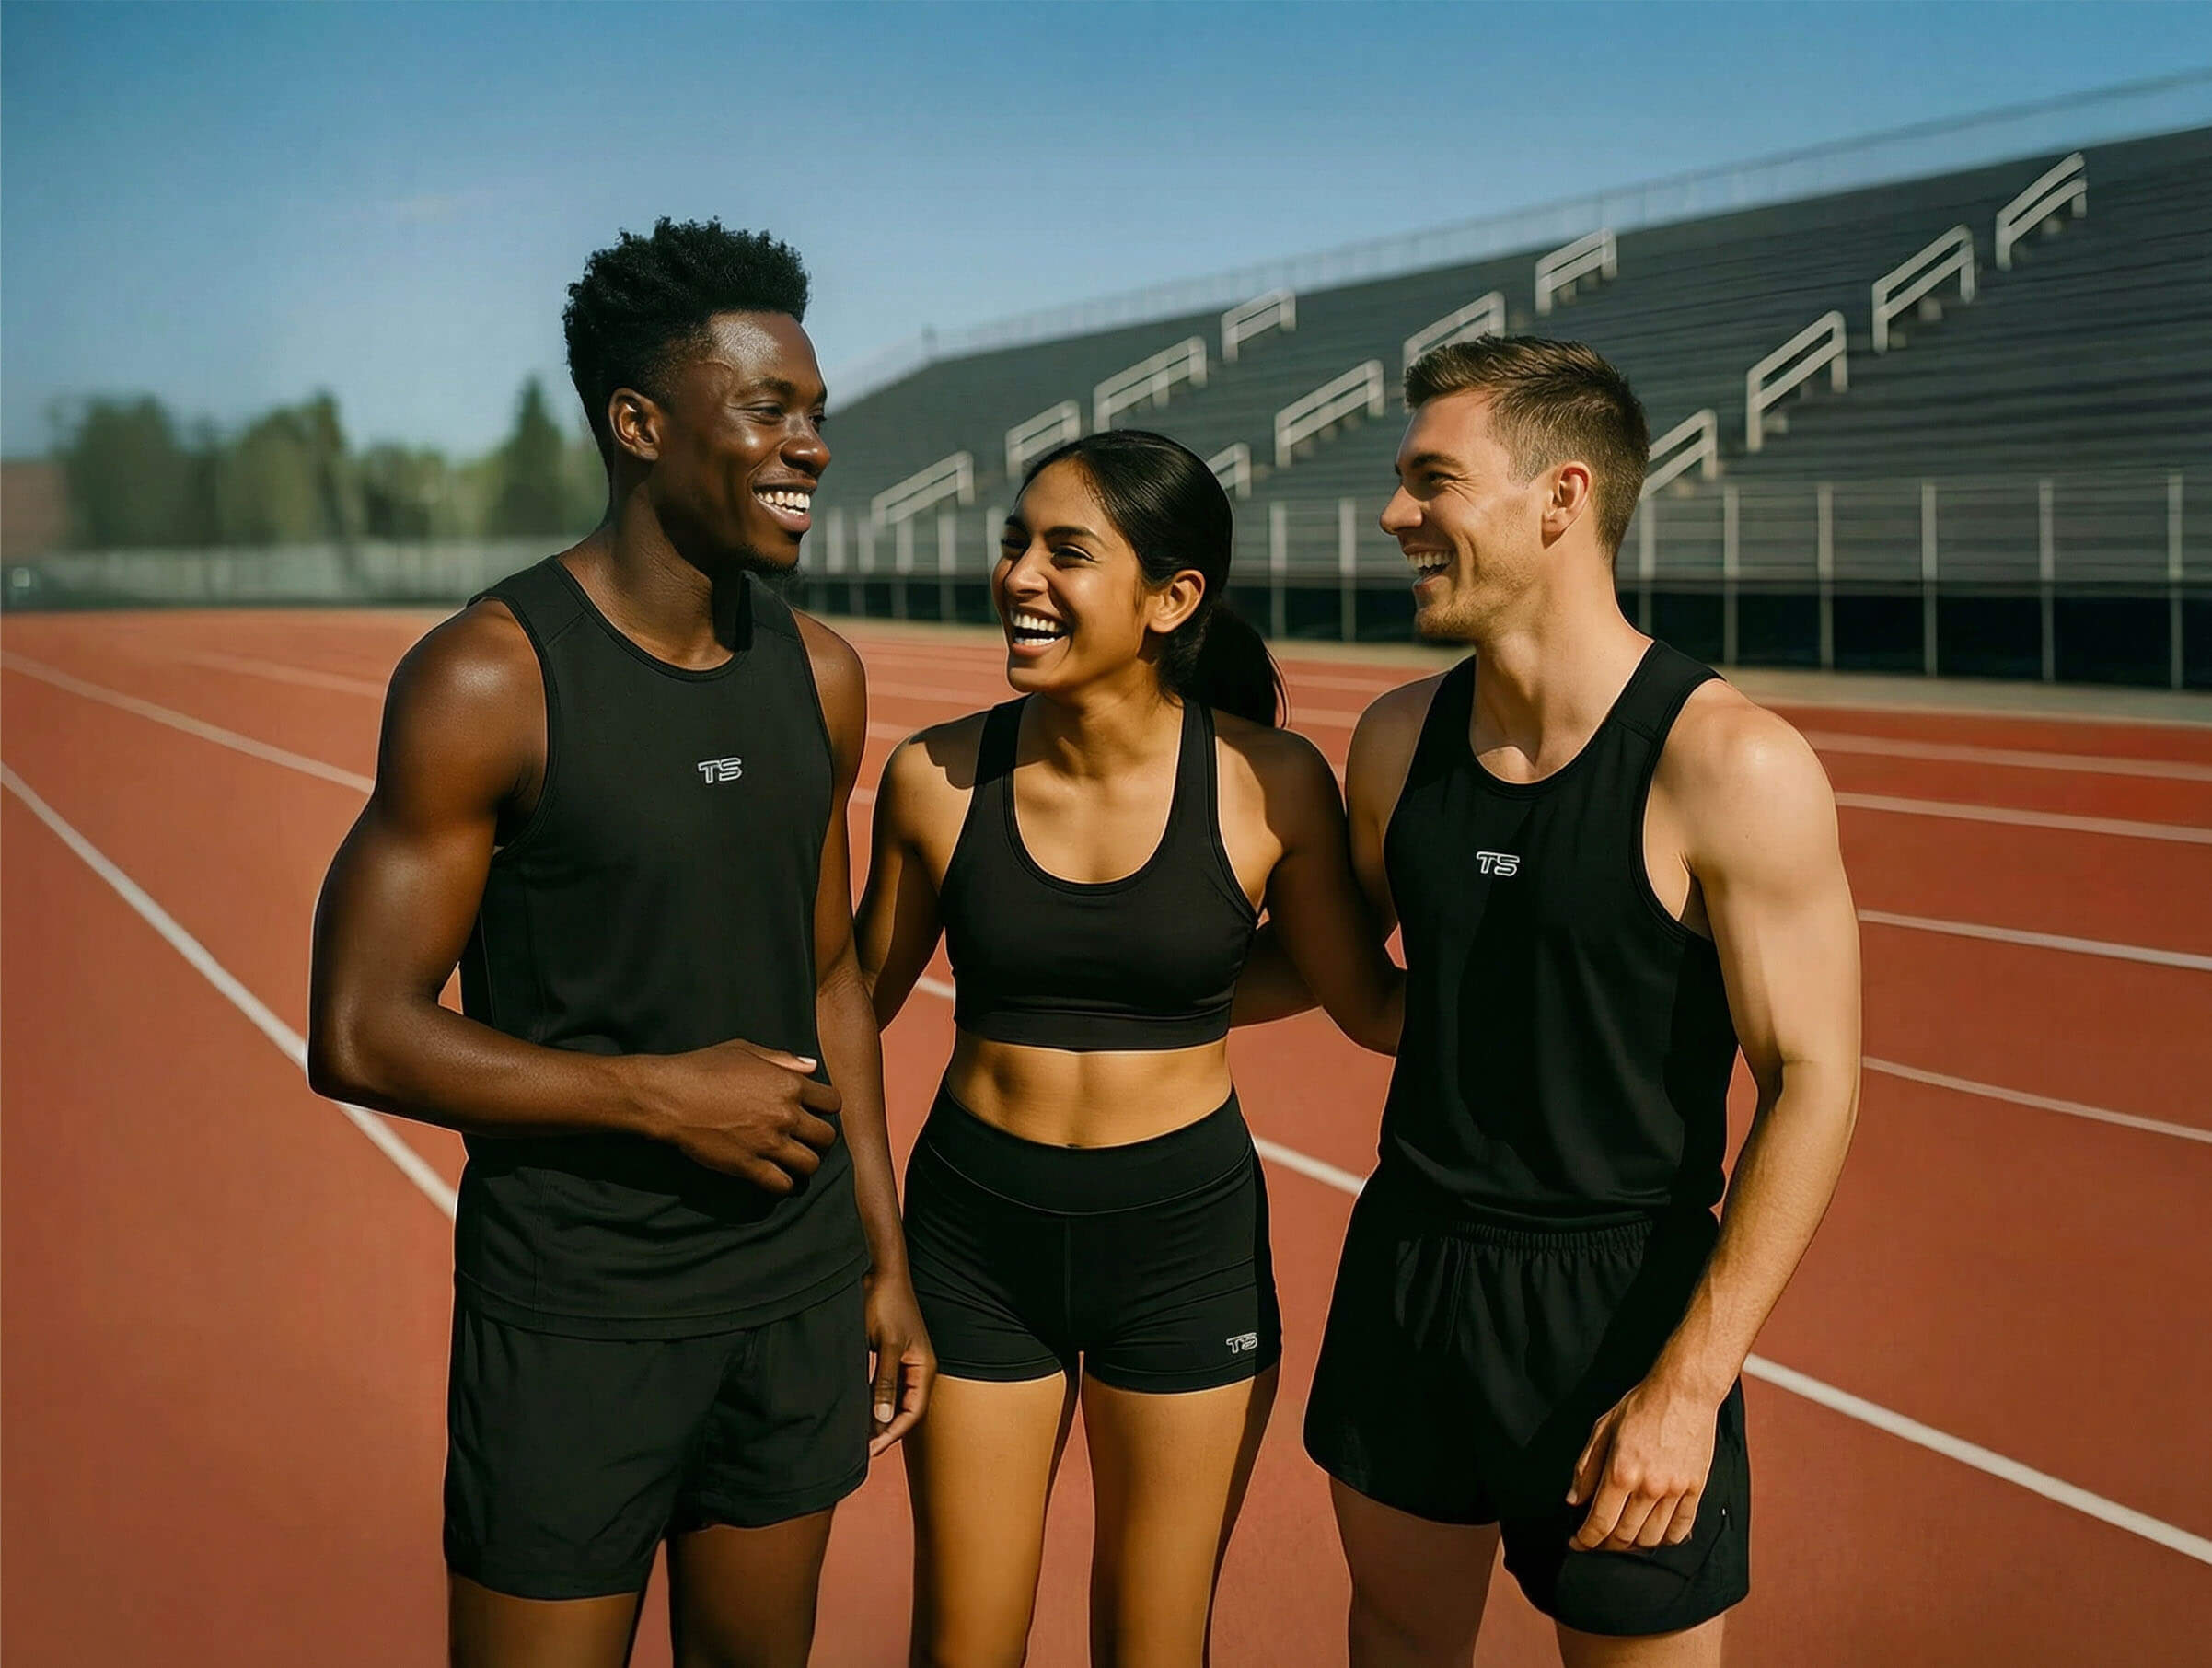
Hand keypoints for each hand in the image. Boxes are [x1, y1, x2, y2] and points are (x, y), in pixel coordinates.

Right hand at [635, 1039, 840, 1190]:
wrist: (669, 1096)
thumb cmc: (703, 1067)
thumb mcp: (744, 1050)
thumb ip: (782, 1059)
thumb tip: (811, 1066)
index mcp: (788, 1084)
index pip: (834, 1102)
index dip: (826, 1108)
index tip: (813, 1111)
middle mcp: (785, 1114)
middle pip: (827, 1137)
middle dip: (819, 1139)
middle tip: (804, 1139)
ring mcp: (768, 1142)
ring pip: (810, 1164)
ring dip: (804, 1163)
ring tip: (791, 1159)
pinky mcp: (748, 1165)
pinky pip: (783, 1184)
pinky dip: (782, 1183)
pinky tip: (773, 1175)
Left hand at [863, 1269, 934, 1456]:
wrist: (880, 1275)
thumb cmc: (887, 1304)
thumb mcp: (887, 1345)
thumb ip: (886, 1381)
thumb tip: (883, 1417)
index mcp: (924, 1367)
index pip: (913, 1411)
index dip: (893, 1432)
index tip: (872, 1449)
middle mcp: (917, 1369)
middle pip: (904, 1410)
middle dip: (885, 1431)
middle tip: (862, 1451)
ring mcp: (904, 1364)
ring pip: (893, 1401)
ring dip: (878, 1419)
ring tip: (858, 1438)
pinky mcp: (890, 1358)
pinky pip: (884, 1388)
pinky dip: (872, 1402)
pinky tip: (858, 1413)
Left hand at [1565, 1374, 1720, 1551]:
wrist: (1684, 1393)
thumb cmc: (1641, 1406)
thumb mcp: (1603, 1429)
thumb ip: (1587, 1468)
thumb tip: (1575, 1500)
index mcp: (1621, 1471)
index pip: (1600, 1522)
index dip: (1585, 1539)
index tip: (1578, 1542)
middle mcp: (1648, 1486)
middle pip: (1624, 1536)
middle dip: (1606, 1545)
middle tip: (1597, 1542)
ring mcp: (1675, 1490)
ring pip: (1652, 1539)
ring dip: (1634, 1545)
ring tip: (1623, 1539)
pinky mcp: (1695, 1490)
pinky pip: (1680, 1529)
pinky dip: (1665, 1539)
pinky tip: (1653, 1533)